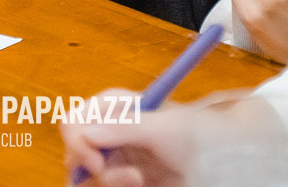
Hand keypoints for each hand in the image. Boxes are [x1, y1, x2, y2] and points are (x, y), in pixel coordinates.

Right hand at [61, 90, 194, 186]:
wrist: (214, 162)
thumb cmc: (193, 135)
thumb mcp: (164, 128)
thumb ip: (125, 127)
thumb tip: (87, 132)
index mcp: (112, 107)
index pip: (73, 122)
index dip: (77, 143)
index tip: (97, 162)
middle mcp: (105, 132)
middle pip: (73, 152)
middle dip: (94, 169)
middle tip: (129, 177)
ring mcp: (109, 158)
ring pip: (83, 177)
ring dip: (108, 182)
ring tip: (140, 181)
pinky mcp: (115, 179)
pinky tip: (140, 185)